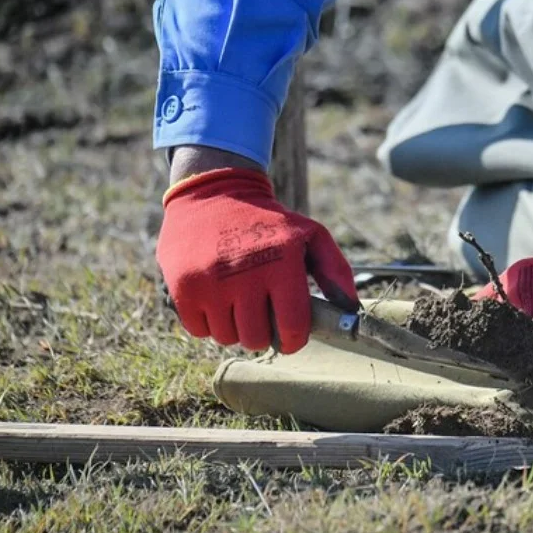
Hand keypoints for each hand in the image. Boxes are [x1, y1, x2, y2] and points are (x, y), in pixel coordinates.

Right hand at [156, 164, 357, 352]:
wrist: (214, 192)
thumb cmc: (269, 221)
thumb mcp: (310, 234)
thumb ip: (335, 271)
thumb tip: (350, 309)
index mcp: (281, 263)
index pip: (292, 327)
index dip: (294, 339)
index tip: (291, 335)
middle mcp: (244, 275)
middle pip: (256, 339)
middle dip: (264, 333)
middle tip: (262, 313)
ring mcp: (210, 282)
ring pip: (227, 338)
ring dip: (235, 327)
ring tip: (239, 301)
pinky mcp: (182, 286)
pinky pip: (199, 330)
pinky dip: (209, 322)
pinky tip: (216, 298)